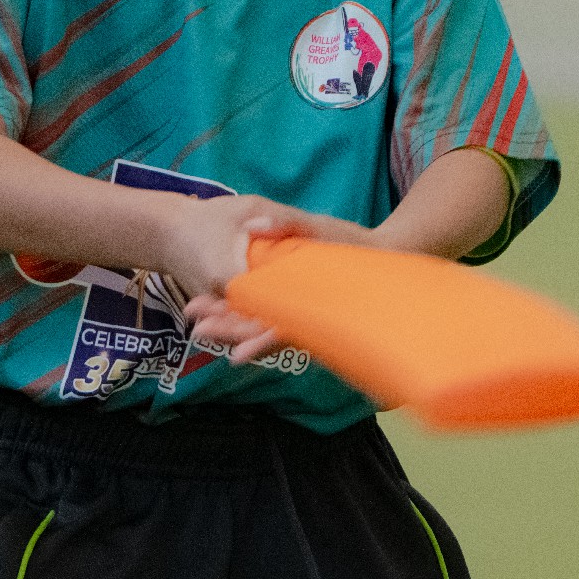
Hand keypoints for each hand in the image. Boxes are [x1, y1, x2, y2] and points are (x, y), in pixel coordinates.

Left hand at [164, 199, 375, 364]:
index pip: (286, 331)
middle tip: (197, 329)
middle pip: (264, 332)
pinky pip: (263, 312)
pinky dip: (239, 309)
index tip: (236, 355)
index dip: (261, 343)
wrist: (383, 254)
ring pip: (258, 323)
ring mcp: (297, 310)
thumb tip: (255, 223)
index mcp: (316, 305)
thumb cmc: (357, 244)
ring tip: (195, 314)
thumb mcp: (324, 229)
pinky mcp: (291, 302)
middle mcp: (305, 315)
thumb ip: (288, 226)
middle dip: (231, 331)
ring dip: (228, 320)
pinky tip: (216, 304)